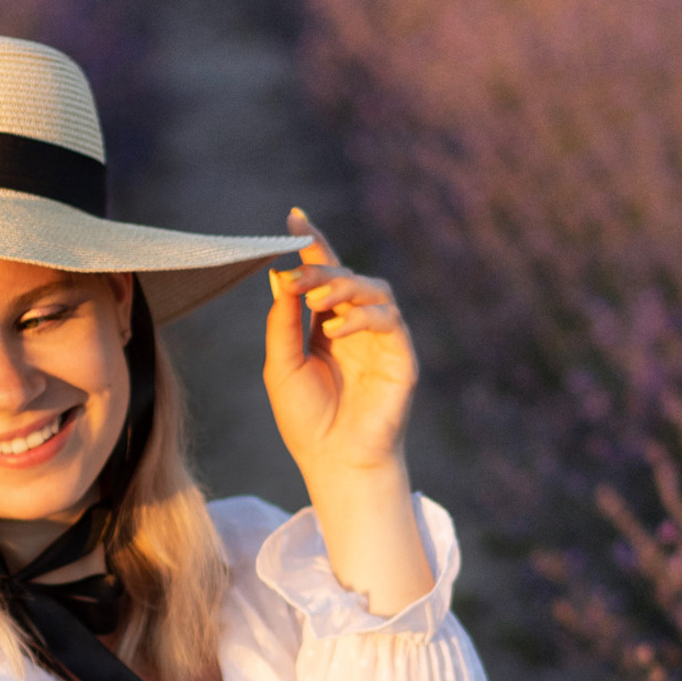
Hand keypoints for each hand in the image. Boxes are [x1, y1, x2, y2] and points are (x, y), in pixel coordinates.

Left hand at [262, 210, 433, 615]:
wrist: (334, 463)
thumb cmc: (307, 421)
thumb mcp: (281, 365)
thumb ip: (282, 321)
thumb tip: (279, 274)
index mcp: (325, 325)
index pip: (322, 274)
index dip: (311, 243)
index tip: (292, 216)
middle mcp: (356, 327)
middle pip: (346, 275)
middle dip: (321, 267)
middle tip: (297, 276)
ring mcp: (382, 341)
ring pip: (375, 290)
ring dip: (345, 286)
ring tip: (319, 298)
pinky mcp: (402, 358)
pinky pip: (390, 321)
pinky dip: (363, 318)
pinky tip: (336, 330)